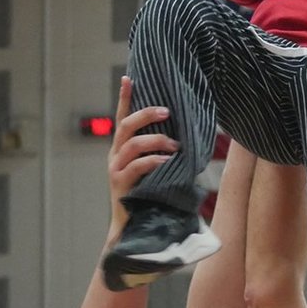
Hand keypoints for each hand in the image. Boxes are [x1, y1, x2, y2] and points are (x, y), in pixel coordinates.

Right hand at [107, 77, 178, 237]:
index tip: (128, 77)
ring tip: (175, 145)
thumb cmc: (152, 197)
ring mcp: (115, 170)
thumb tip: (191, 134)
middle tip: (167, 111)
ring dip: (156, 140)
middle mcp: (115, 156)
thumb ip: (165, 152)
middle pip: (125, 125)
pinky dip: (153, 161)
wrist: (135, 230)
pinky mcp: (119, 185)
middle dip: (145, 114)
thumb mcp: (159, 170)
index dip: (124, 97)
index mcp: (123, 149)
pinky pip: (135, 166)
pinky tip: (167, 161)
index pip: (122, 117)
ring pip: (132, 144)